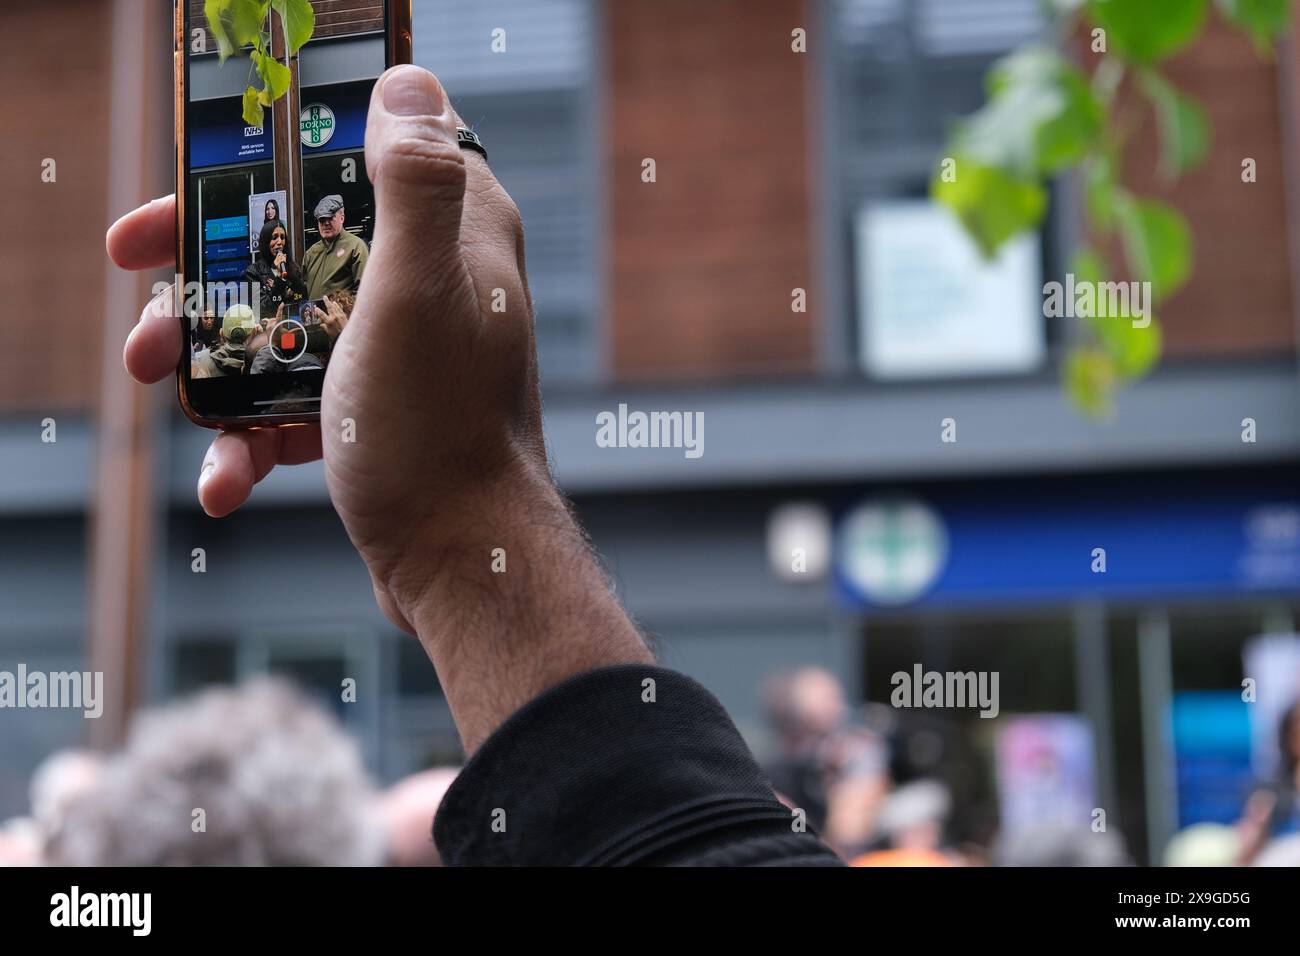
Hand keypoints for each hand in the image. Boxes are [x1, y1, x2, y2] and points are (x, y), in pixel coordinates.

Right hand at [108, 65, 647, 750]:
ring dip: (214, 361)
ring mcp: (402, 353)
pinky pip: (300, 406)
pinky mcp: (379, 414)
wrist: (464, 565)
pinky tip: (224, 481)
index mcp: (453, 236)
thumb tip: (409, 84)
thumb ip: (415, 188)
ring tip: (159, 387)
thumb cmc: (438, 429)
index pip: (356, 160)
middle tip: (143, 302)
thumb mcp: (418, 294)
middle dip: (213, 277)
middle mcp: (432, 285)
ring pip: (287, 328)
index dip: (269, 166)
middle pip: (300, 248)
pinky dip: (254, 438)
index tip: (194, 194)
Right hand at [320, 295, 347, 337]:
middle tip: (324, 297)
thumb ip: (324, 327)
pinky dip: (338, 306)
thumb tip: (322, 325)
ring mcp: (340, 316)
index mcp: (329, 321)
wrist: (347, 334)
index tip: (316, 308)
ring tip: (330, 300)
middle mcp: (334, 317)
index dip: (318, 311)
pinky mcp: (344, 316)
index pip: (322, 314)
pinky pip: (340, 309)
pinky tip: (336, 304)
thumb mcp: (328, 332)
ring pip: (335, 307)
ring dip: (332, 303)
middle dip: (326, 301)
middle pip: (329, 307)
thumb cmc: (337, 335)